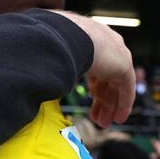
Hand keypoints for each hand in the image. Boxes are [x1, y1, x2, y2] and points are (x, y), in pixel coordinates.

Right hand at [48, 11, 133, 127]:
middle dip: (101, 99)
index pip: (97, 66)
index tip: (90, 100)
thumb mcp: (52, 53)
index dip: (94, 86)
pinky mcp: (123, 66)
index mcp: (91, 39)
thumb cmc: (52, 41)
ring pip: (116, 85)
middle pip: (107, 78)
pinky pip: (126, 89)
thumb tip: (32, 72)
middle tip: (96, 117)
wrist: (68, 35)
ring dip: (110, 105)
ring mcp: (117, 54)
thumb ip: (50, 63)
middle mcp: (106, 44)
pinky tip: (119, 119)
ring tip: (103, 123)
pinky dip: (123, 104)